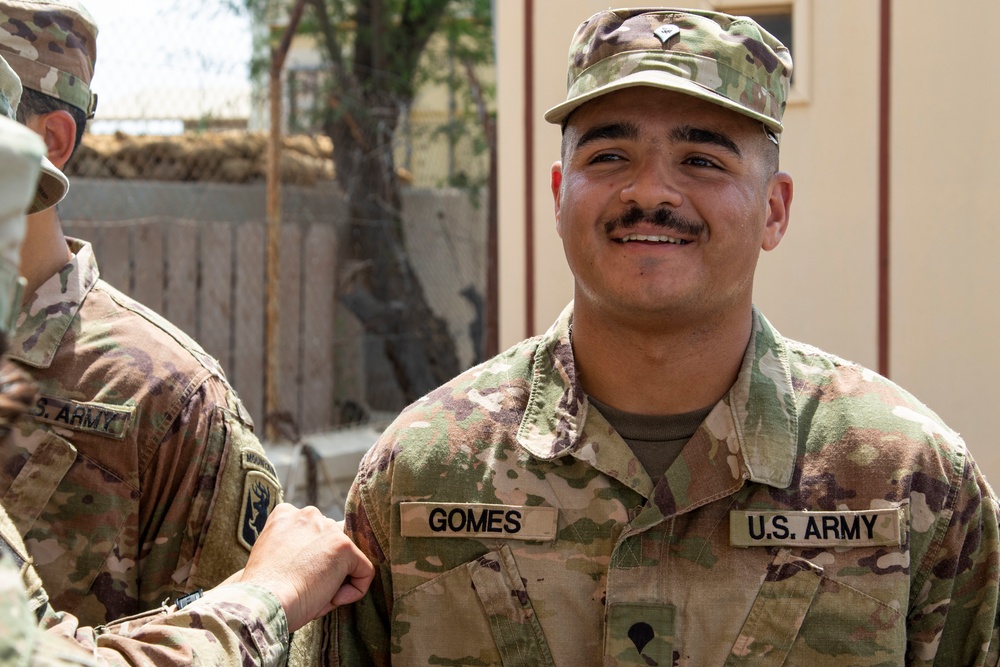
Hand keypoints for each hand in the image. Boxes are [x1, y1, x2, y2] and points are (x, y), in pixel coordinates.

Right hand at [237, 503, 374, 631]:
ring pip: (348, 558)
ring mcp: (328, 528)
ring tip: (315, 594)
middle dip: (326, 568)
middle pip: (333, 543)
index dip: (309, 561)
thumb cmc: (266, 591)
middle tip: (305, 589)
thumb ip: (295, 547)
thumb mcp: (275, 557)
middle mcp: (308, 514)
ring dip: (337, 580)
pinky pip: (364, 572)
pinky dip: (354, 591)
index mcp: (285, 514)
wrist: (263, 602)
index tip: (294, 578)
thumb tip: (323, 561)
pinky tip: (330, 599)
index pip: (315, 534)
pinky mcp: (344, 546)